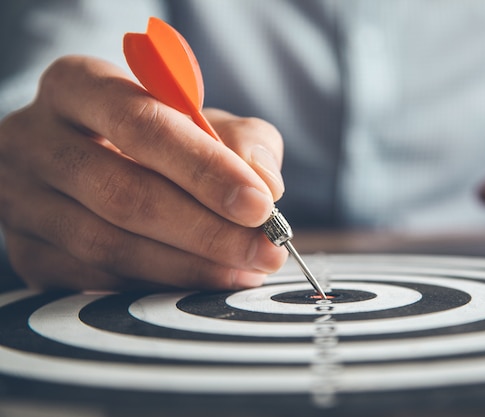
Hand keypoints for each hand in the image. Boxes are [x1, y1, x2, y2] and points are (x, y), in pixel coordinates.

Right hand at [0, 55, 286, 289]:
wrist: (84, 158)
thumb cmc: (155, 136)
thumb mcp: (203, 120)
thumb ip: (243, 141)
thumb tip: (267, 184)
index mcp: (78, 85)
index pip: (141, 125)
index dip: (205, 169)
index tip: (260, 205)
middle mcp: (36, 139)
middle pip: (124, 193)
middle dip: (206, 230)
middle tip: (264, 250)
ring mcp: (22, 200)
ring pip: (108, 245)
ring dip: (188, 266)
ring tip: (244, 271)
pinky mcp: (26, 251)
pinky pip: (95, 280)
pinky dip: (158, 286)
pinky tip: (203, 282)